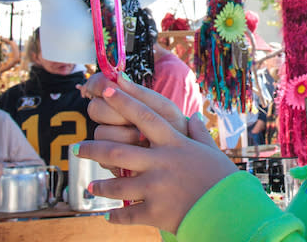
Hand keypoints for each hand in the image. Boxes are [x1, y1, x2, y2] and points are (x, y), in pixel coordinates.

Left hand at [75, 83, 237, 232]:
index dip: (123, 100)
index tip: (104, 89)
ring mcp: (156, 187)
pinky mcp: (155, 211)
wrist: (229, 211)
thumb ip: (198, 133)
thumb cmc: (221, 178)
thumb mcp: (210, 150)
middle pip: (118, 149)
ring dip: (100, 185)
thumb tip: (193, 117)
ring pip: (117, 183)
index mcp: (174, 143)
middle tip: (77, 148)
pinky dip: (115, 215)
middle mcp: (161, 161)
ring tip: (90, 186)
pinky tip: (106, 216)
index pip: (144, 116)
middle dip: (93, 148)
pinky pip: (127, 213)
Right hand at [78, 72, 189, 172]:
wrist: (185, 162)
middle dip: (115, 114)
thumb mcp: (164, 110)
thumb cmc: (176, 130)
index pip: (98, 85)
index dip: (99, 85)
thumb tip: (119, 76)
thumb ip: (142, 94)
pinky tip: (137, 156)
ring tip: (144, 141)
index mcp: (125, 100)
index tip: (110, 90)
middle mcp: (113, 118)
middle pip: (95, 108)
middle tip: (134, 121)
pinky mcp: (109, 161)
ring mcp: (109, 140)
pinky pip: (102, 156)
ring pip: (99, 132)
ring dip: (123, 136)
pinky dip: (122, 155)